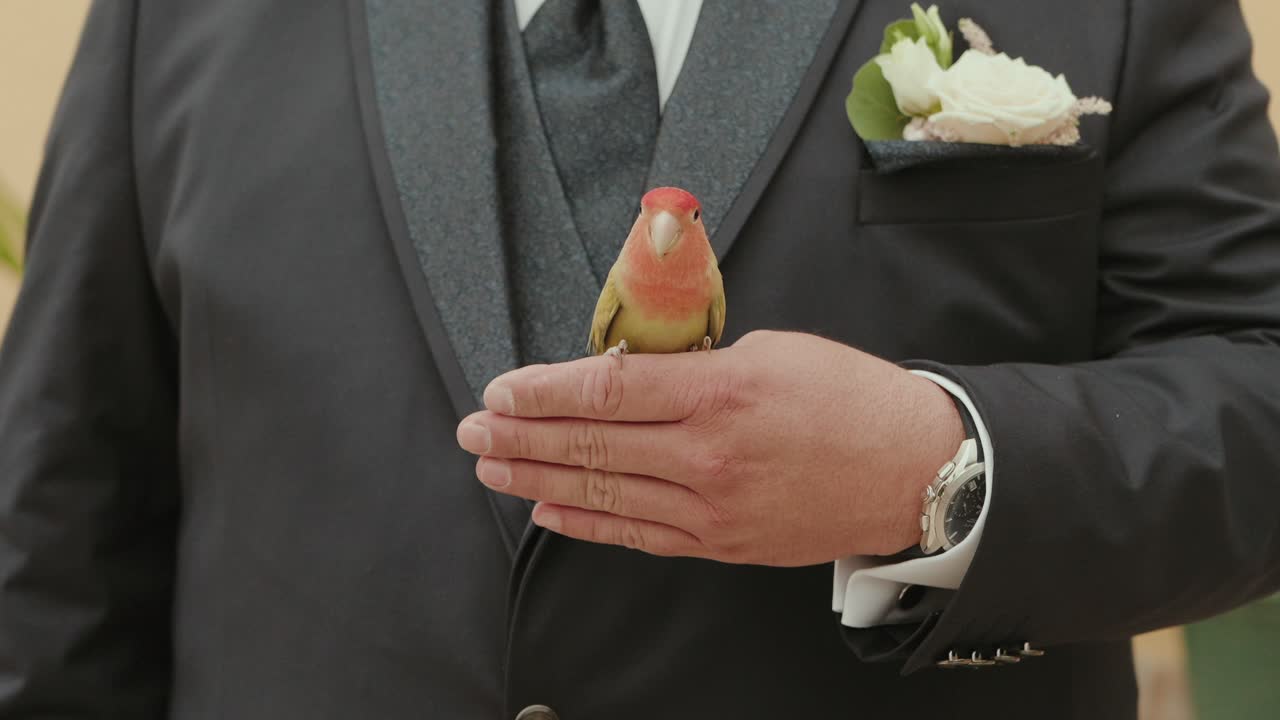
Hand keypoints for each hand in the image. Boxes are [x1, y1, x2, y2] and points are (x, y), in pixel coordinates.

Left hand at [455, 330, 963, 565]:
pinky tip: (548, 509)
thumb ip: (694, 364)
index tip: (500, 389)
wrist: (912, 471)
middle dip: (522, 436)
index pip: (607, 388)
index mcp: (719, 391)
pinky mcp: (721, 542)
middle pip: (592, 444)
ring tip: (492, 468)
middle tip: (473, 430)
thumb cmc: (849, 397)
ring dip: (538, 479)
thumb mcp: (772, 349)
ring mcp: (712, 506)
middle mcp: (707, 454)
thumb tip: (631, 373)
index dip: (542, 391)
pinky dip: (588, 522)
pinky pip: (639, 533)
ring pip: (604, 492)